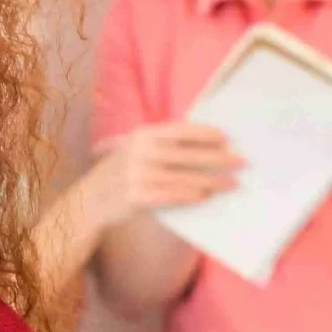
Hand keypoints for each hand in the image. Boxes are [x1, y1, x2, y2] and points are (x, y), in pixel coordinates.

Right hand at [90, 122, 240, 222]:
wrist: (89, 200)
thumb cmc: (122, 173)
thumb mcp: (135, 150)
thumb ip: (161, 144)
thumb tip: (205, 144)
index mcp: (142, 135)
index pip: (180, 130)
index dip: (206, 133)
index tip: (228, 139)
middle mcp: (140, 152)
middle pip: (188, 155)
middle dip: (219, 159)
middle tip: (242, 162)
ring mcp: (137, 174)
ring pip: (184, 178)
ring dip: (212, 181)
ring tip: (232, 184)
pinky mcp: (136, 196)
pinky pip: (171, 196)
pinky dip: (191, 196)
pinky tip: (206, 196)